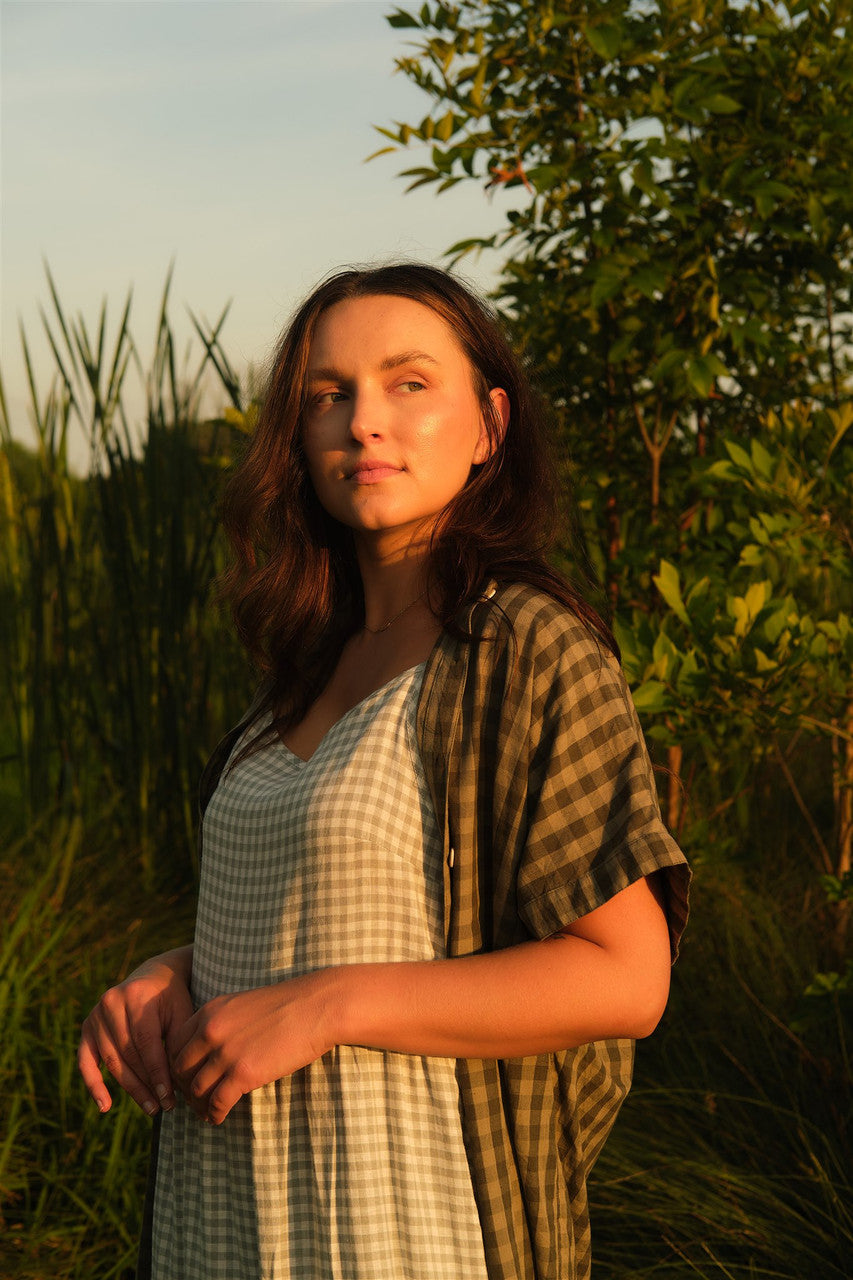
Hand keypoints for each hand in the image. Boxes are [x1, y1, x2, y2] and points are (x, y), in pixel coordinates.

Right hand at [78, 946, 194, 1116]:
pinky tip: (105, 1106)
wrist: (155, 975)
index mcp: (136, 995)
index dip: (157, 1073)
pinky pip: (85, 1061)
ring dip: (130, 1089)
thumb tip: (174, 1085)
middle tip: (162, 1108)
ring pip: (111, 1061)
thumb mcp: (182, 1012)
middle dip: (146, 1084)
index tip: (170, 1098)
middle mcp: (110, 1003)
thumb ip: (177, 1042)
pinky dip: (93, 1084)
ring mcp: (95, 1015)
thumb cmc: (173, 998)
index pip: (146, 1043)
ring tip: (150, 1108)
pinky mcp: (86, 1027)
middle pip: (127, 1054)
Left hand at [169, 970, 335, 1125]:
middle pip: (180, 1069)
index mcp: (210, 1012)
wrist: (315, 1007)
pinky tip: (219, 1118)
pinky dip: (214, 1114)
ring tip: (206, 1112)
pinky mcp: (244, 1074)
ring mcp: (226, 1053)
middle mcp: (211, 1031)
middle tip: (194, 1099)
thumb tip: (210, 1048)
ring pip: (196, 1089)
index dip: (177, 1065)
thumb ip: (221, 1023)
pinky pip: (217, 1102)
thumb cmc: (286, 1005)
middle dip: (184, 1087)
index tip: (187, 1077)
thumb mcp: (242, 1005)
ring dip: (198, 1105)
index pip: (175, 1044)